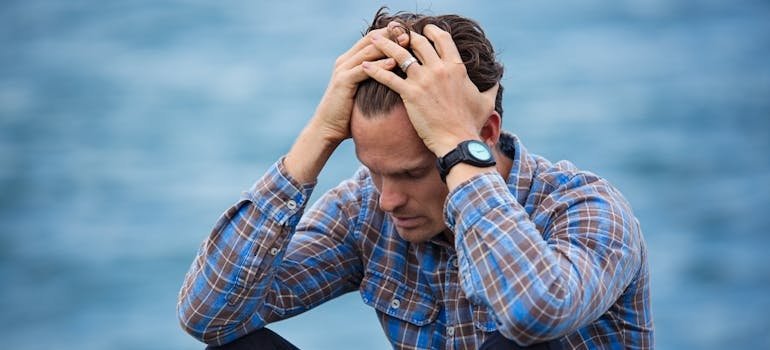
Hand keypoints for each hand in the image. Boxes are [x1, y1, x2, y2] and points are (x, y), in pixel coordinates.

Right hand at [311, 24, 408, 145]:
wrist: (327, 128)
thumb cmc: (349, 114)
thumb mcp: (364, 92)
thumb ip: (375, 80)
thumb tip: (398, 78)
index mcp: (350, 60)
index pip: (373, 38)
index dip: (391, 33)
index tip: (410, 32)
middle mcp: (345, 60)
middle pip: (371, 39)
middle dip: (391, 34)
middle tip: (410, 32)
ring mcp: (343, 70)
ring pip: (368, 51)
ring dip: (388, 46)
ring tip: (406, 42)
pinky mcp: (343, 81)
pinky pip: (364, 70)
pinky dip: (379, 65)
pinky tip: (394, 63)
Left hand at [362, 24, 498, 155]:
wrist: (458, 141)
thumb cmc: (471, 123)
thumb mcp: (486, 102)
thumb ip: (491, 87)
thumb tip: (497, 79)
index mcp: (456, 67)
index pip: (442, 38)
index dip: (430, 31)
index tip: (422, 29)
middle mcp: (439, 68)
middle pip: (418, 42)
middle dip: (404, 34)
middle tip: (394, 32)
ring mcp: (423, 80)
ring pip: (400, 54)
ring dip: (384, 44)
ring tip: (373, 39)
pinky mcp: (410, 94)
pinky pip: (388, 77)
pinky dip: (374, 70)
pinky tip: (364, 66)